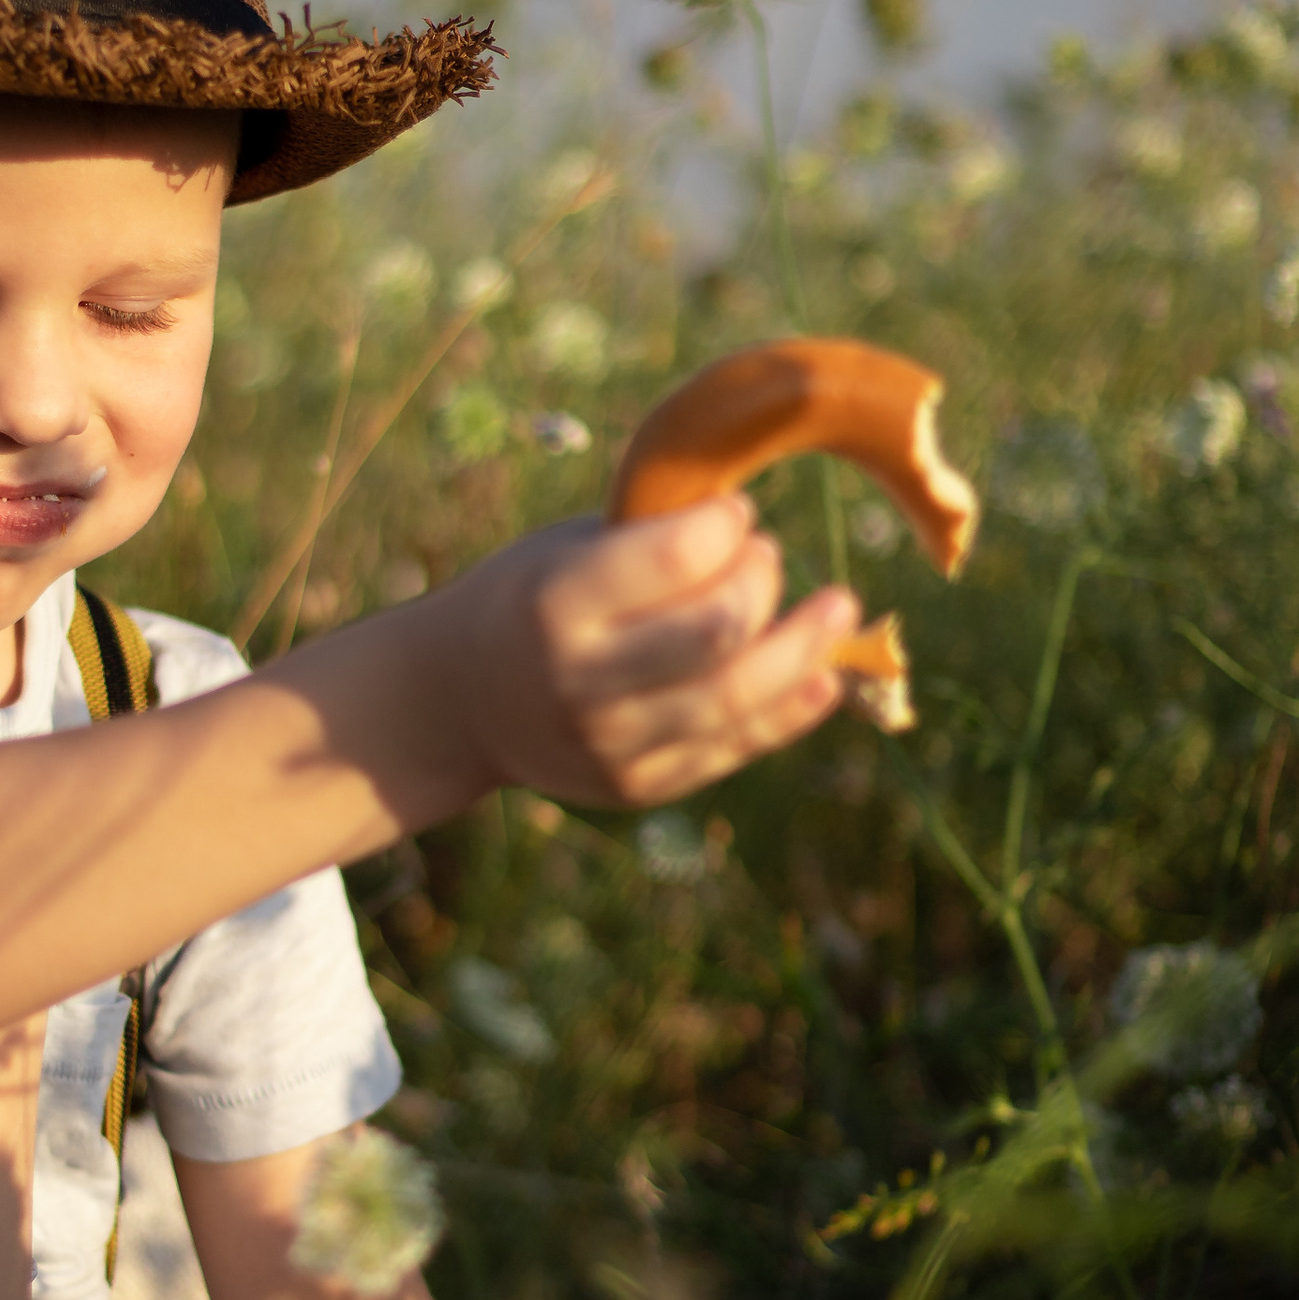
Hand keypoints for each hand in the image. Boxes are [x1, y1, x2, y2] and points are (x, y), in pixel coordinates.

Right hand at [439, 501, 860, 813]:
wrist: (458, 702)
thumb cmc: (529, 600)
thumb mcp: (565, 551)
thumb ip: (648, 543)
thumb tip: (760, 529)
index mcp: (556, 603)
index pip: (676, 558)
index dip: (726, 527)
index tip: (736, 514)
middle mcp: (582, 680)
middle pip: (717, 630)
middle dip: (762, 581)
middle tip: (768, 557)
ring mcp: (611, 743)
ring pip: (738, 697)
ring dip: (804, 646)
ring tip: (840, 607)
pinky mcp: (639, 785)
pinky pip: (734, 747)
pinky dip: (792, 708)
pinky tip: (823, 673)